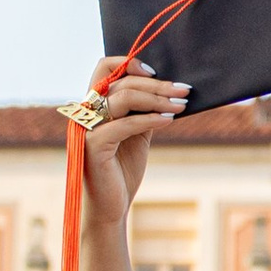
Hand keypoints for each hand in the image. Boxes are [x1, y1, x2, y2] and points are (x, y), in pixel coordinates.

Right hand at [77, 60, 189, 224]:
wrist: (111, 207)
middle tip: (185, 89)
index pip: (104, 68)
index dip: (129, 63)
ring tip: (182, 105)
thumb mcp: (137, 134)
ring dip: (157, 99)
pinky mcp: (93, 145)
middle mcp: (85, 112)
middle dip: (157, 84)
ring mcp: (86, 127)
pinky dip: (150, 119)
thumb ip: (144, 111)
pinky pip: (126, 123)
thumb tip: (169, 89)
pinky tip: (170, 120)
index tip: (157, 72)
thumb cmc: (122, 170)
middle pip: (120, 82)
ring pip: (123, 97)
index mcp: (92, 106)